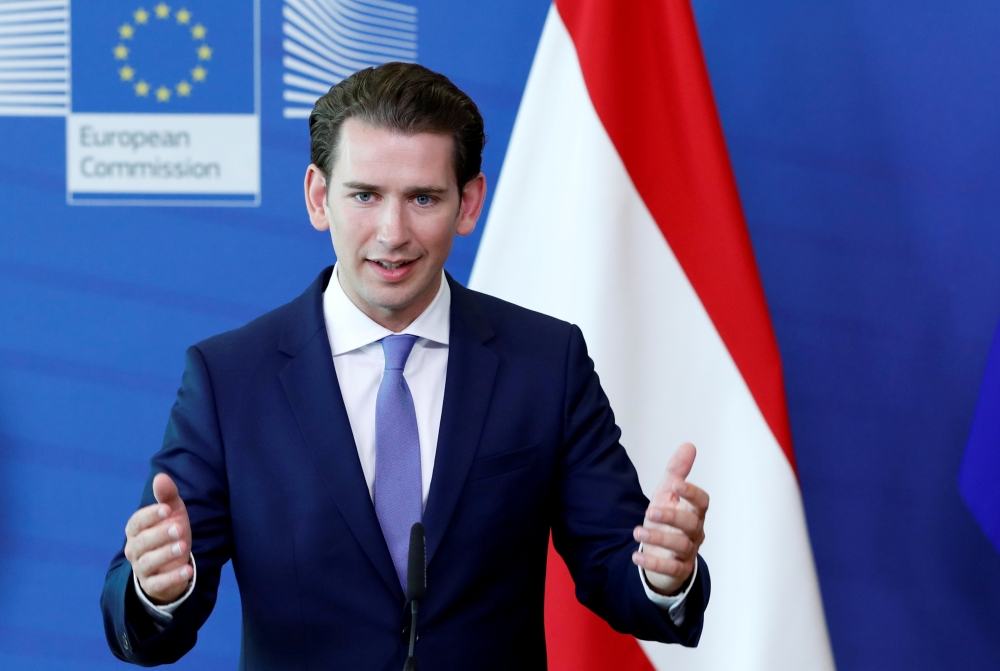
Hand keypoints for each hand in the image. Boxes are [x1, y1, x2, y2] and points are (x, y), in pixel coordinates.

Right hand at [124, 473, 193, 604]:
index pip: (136, 522)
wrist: (171, 565)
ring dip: (166, 554)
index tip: (167, 509)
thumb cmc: (170, 533)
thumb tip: (161, 477)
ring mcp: (142, 569)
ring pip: (148, 563)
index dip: (150, 515)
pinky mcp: (153, 585)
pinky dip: (172, 577)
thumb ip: (167, 496)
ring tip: (184, 546)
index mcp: (136, 530)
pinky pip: (159, 583)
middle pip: (142, 542)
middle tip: (179, 528)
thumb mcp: (172, 513)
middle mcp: (134, 550)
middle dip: (160, 534)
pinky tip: (188, 571)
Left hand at [631, 442, 708, 595]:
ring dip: (659, 538)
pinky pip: (670, 568)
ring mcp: (688, 552)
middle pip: (692, 525)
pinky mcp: (678, 570)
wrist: (662, 552)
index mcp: (694, 511)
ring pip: (681, 546)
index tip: (677, 485)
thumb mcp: (668, 494)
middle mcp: (695, 532)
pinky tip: (635, 554)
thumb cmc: (667, 520)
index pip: (702, 502)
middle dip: (672, 517)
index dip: (692, 493)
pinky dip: (653, 562)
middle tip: (650, 510)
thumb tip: (689, 445)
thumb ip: (677, 472)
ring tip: (637, 531)